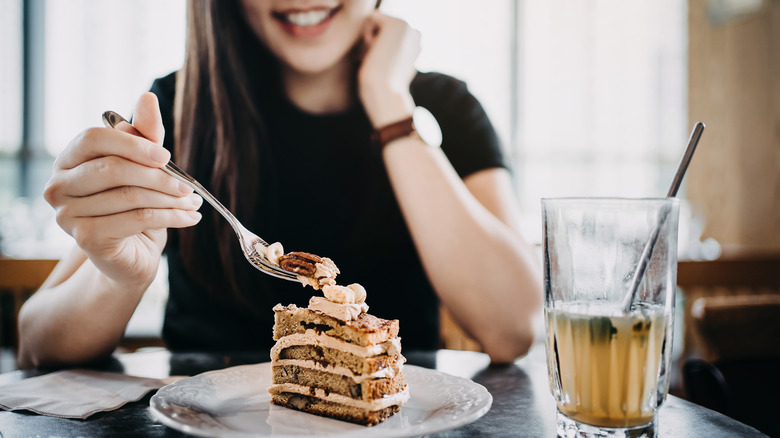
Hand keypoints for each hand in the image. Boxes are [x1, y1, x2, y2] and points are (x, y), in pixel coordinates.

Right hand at [44, 93, 201, 288]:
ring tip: (193, 203)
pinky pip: (138, 219)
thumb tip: (147, 96)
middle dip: (159, 176)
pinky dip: (172, 217)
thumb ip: (144, 133)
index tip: (166, 156)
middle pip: (113, 168)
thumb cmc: (133, 205)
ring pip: (130, 196)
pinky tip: (190, 218)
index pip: (94, 138)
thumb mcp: (142, 165)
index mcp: (67, 160)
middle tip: (188, 186)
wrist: (130, 255)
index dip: (133, 144)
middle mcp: (58, 186)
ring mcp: (66, 215)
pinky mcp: (86, 239)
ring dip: (171, 199)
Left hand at [357, 12, 420, 127]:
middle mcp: (415, 33)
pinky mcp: (395, 24)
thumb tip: (386, 52)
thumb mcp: (390, 71)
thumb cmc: (384, 89)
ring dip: (370, 41)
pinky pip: (371, 19)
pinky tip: (375, 53)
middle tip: (380, 64)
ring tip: (378, 60)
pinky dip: (367, 36)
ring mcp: (407, 27)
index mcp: (416, 44)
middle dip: (374, 42)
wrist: (386, 94)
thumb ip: (392, 55)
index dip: (378, 48)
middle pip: (379, 26)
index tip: (384, 67)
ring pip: (375, 23)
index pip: (385, 35)